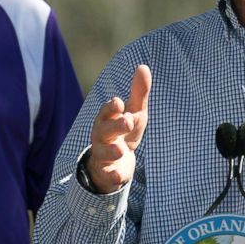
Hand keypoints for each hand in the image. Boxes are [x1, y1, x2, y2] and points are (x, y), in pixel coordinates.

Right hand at [87, 65, 151, 192]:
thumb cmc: (124, 132)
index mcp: (107, 119)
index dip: (112, 108)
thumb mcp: (134, 112)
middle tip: (128, 122)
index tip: (119, 103)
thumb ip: (138, 92)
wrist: (114, 163)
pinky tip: (119, 177)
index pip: (107, 111)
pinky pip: (108, 175)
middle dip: (116, 126)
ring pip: (104, 152)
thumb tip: (143, 66)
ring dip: (112, 151)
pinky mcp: (107, 173)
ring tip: (122, 150)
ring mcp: (103, 154)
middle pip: (105, 130)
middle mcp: (102, 136)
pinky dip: (113, 176)